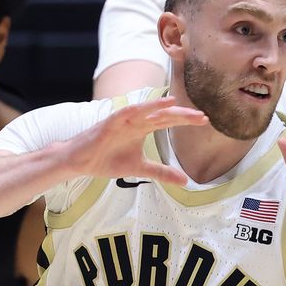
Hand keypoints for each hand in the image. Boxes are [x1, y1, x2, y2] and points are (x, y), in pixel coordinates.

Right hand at [60, 100, 208, 185]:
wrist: (80, 162)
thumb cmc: (107, 160)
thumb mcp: (140, 169)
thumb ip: (162, 172)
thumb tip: (185, 181)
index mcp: (143, 128)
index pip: (168, 121)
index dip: (185, 120)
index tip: (205, 121)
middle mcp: (135, 121)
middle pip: (162, 114)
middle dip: (181, 115)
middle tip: (201, 116)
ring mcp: (122, 121)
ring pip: (145, 111)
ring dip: (161, 107)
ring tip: (178, 104)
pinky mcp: (109, 123)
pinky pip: (125, 113)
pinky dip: (137, 110)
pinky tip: (148, 108)